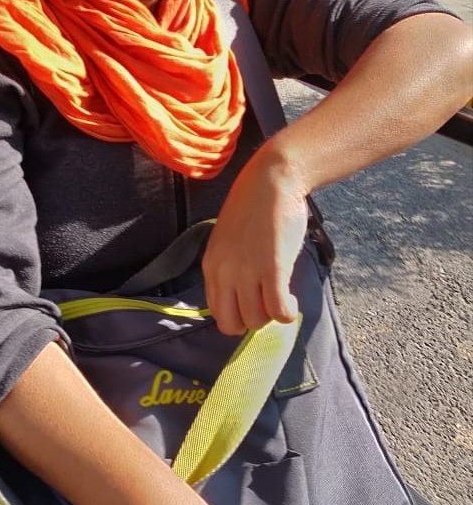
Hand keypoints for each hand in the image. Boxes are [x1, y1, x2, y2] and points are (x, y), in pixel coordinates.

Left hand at [203, 143, 305, 333]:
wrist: (272, 180)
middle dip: (252, 320)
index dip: (237, 314)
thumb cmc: (254, 205)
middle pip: (232, 323)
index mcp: (211, 265)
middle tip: (268, 302)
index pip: (216, 311)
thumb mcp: (229, 239)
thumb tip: (244, 294)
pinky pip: (278, 311)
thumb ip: (230, 266)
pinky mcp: (273, 270)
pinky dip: (288, 314)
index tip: (253, 303)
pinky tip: (293, 302)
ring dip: (272, 315)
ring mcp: (247, 272)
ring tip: (282, 296)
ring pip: (257, 320)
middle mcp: (224, 272)